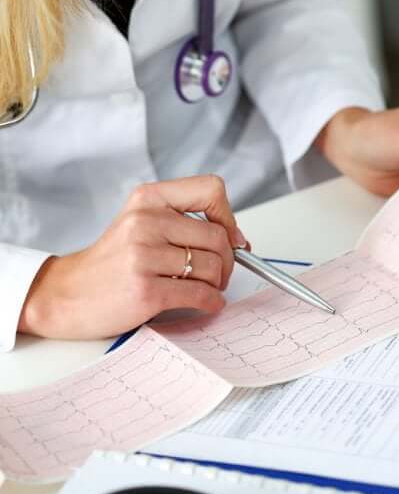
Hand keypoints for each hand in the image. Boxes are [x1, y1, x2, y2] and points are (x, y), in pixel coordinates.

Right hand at [19, 175, 246, 339]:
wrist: (65, 295)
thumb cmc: (110, 263)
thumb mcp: (141, 224)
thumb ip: (183, 224)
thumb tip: (239, 240)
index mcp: (148, 199)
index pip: (211, 190)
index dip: (228, 216)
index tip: (230, 237)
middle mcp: (146, 222)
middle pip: (218, 237)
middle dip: (228, 260)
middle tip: (219, 273)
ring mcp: (144, 256)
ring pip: (212, 267)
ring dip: (217, 283)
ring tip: (205, 288)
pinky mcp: (146, 290)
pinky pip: (201, 294)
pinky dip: (212, 302)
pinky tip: (207, 303)